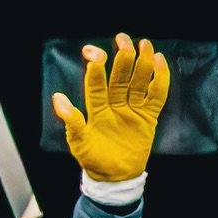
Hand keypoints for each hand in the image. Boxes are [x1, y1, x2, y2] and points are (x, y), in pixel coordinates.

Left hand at [52, 34, 169, 182]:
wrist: (114, 178)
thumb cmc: (93, 160)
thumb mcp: (79, 143)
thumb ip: (72, 121)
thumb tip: (58, 98)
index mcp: (97, 109)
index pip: (96, 85)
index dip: (96, 70)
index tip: (93, 54)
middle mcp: (115, 105)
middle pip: (120, 78)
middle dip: (121, 59)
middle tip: (122, 39)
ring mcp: (132, 109)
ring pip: (138, 82)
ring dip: (141, 64)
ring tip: (144, 45)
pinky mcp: (148, 117)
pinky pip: (156, 96)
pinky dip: (159, 80)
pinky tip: (159, 62)